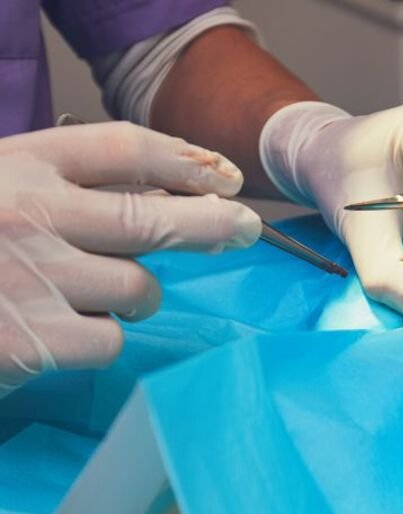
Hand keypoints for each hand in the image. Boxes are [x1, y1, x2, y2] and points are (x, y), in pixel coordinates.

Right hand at [0, 122, 260, 394]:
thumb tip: (166, 198)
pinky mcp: (33, 338)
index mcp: (17, 166)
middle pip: (155, 218)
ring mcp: (34, 276)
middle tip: (243, 228)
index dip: (185, 161)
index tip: (225, 178)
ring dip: (135, 296)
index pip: (123, 149)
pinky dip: (99, 339)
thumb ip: (62, 191)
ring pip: (138, 287)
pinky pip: (109, 338)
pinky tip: (62, 334)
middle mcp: (30, 214)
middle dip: (213, 224)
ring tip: (94, 295)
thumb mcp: (0, 192)